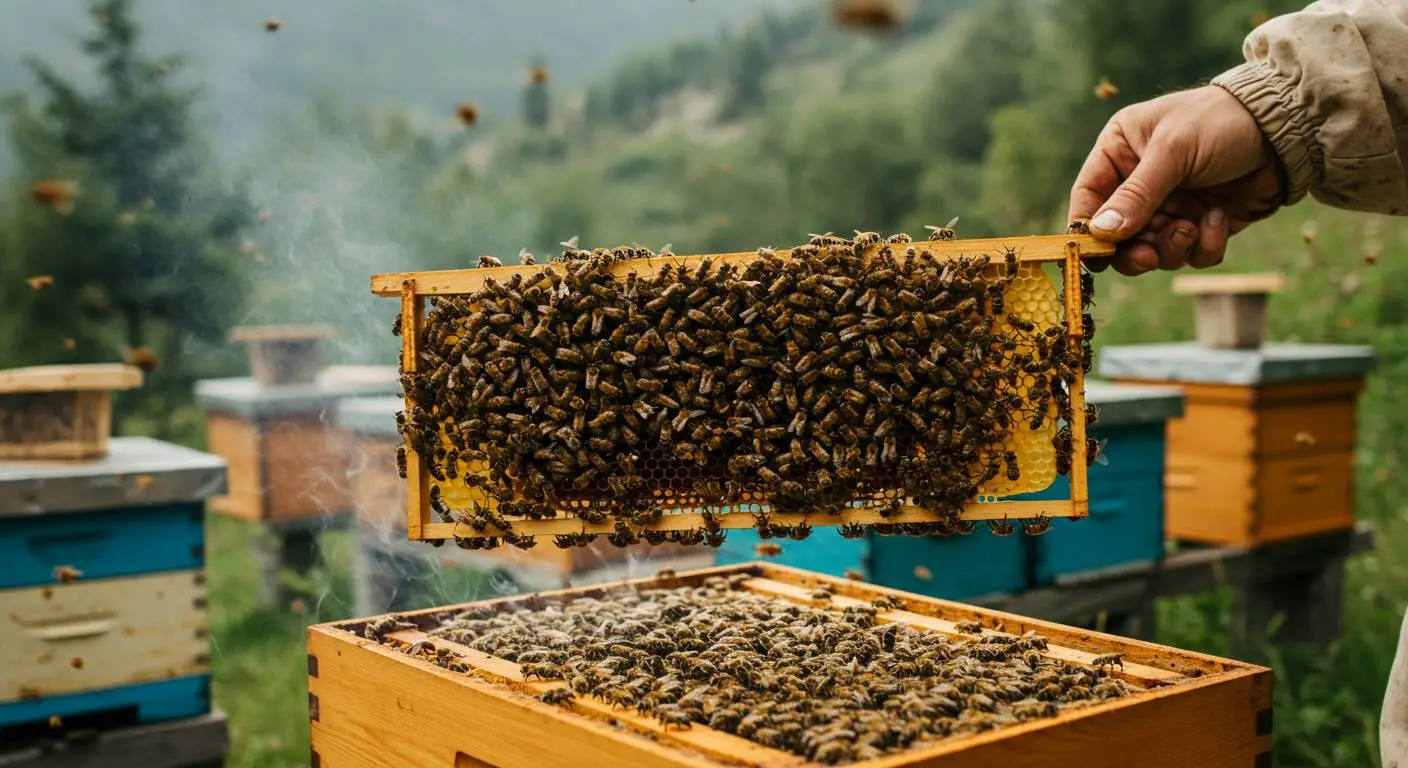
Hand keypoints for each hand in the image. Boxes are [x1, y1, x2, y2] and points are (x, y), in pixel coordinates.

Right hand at [1069, 85, 1284, 275]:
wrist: (1287, 128)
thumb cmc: (1221, 122)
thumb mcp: (1173, 151)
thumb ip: (1136, 194)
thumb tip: (1100, 233)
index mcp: (1120, 153)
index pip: (1087, 198)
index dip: (1087, 229)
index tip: (1096, 254)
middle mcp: (1139, 183)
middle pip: (1116, 237)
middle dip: (1134, 250)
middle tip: (1149, 256)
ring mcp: (1170, 206)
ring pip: (1152, 250)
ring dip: (1172, 248)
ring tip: (1194, 226)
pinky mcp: (1201, 224)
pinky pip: (1189, 254)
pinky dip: (1204, 246)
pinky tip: (1219, 220)